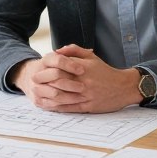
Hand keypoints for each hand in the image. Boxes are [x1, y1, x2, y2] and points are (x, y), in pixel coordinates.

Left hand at [14, 45, 141, 112]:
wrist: (123, 87)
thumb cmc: (105, 71)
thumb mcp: (91, 56)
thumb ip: (73, 50)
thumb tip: (56, 51)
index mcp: (83, 68)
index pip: (60, 67)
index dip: (47, 70)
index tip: (37, 72)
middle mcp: (83, 81)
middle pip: (58, 82)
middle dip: (44, 84)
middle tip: (33, 85)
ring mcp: (85, 95)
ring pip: (62, 97)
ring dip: (48, 97)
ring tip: (37, 96)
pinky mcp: (88, 106)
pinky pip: (69, 107)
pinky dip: (57, 107)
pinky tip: (49, 106)